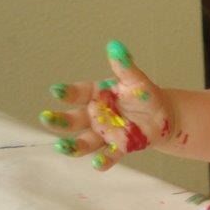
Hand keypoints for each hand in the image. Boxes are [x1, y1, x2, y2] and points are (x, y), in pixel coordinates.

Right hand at [39, 40, 174, 170]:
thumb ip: (124, 67)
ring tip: (61, 146)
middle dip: (59, 120)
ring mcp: (105, 133)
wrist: (163, 117)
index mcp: (96, 96)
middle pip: (73, 120)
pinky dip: (102, 160)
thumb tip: (115, 45)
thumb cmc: (145, 96)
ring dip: (72, 146)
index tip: (56, 90)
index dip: (67, 93)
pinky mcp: (119, 147)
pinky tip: (97, 164)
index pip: (78, 93)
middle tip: (46, 117)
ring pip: (84, 142)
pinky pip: (109, 155)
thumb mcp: (137, 80)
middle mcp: (95, 116)